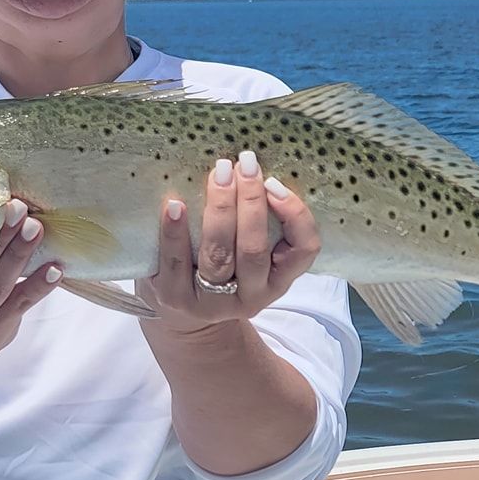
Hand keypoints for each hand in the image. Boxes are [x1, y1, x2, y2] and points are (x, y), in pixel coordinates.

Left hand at [138, 151, 321, 337]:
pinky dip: (174, 232)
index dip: (295, 216)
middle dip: (251, 202)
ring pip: (219, 255)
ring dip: (220, 210)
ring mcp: (210, 302)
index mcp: (277, 282)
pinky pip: (176, 263)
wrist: (183, 315)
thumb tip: (255, 170)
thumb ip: (262, 223)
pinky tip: (174, 205)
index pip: (304, 250)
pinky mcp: (175, 298)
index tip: (274, 183)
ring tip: (219, 175)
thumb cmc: (225, 268)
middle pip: (254, 250)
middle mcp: (249, 296)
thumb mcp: (253, 255)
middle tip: (244, 164)